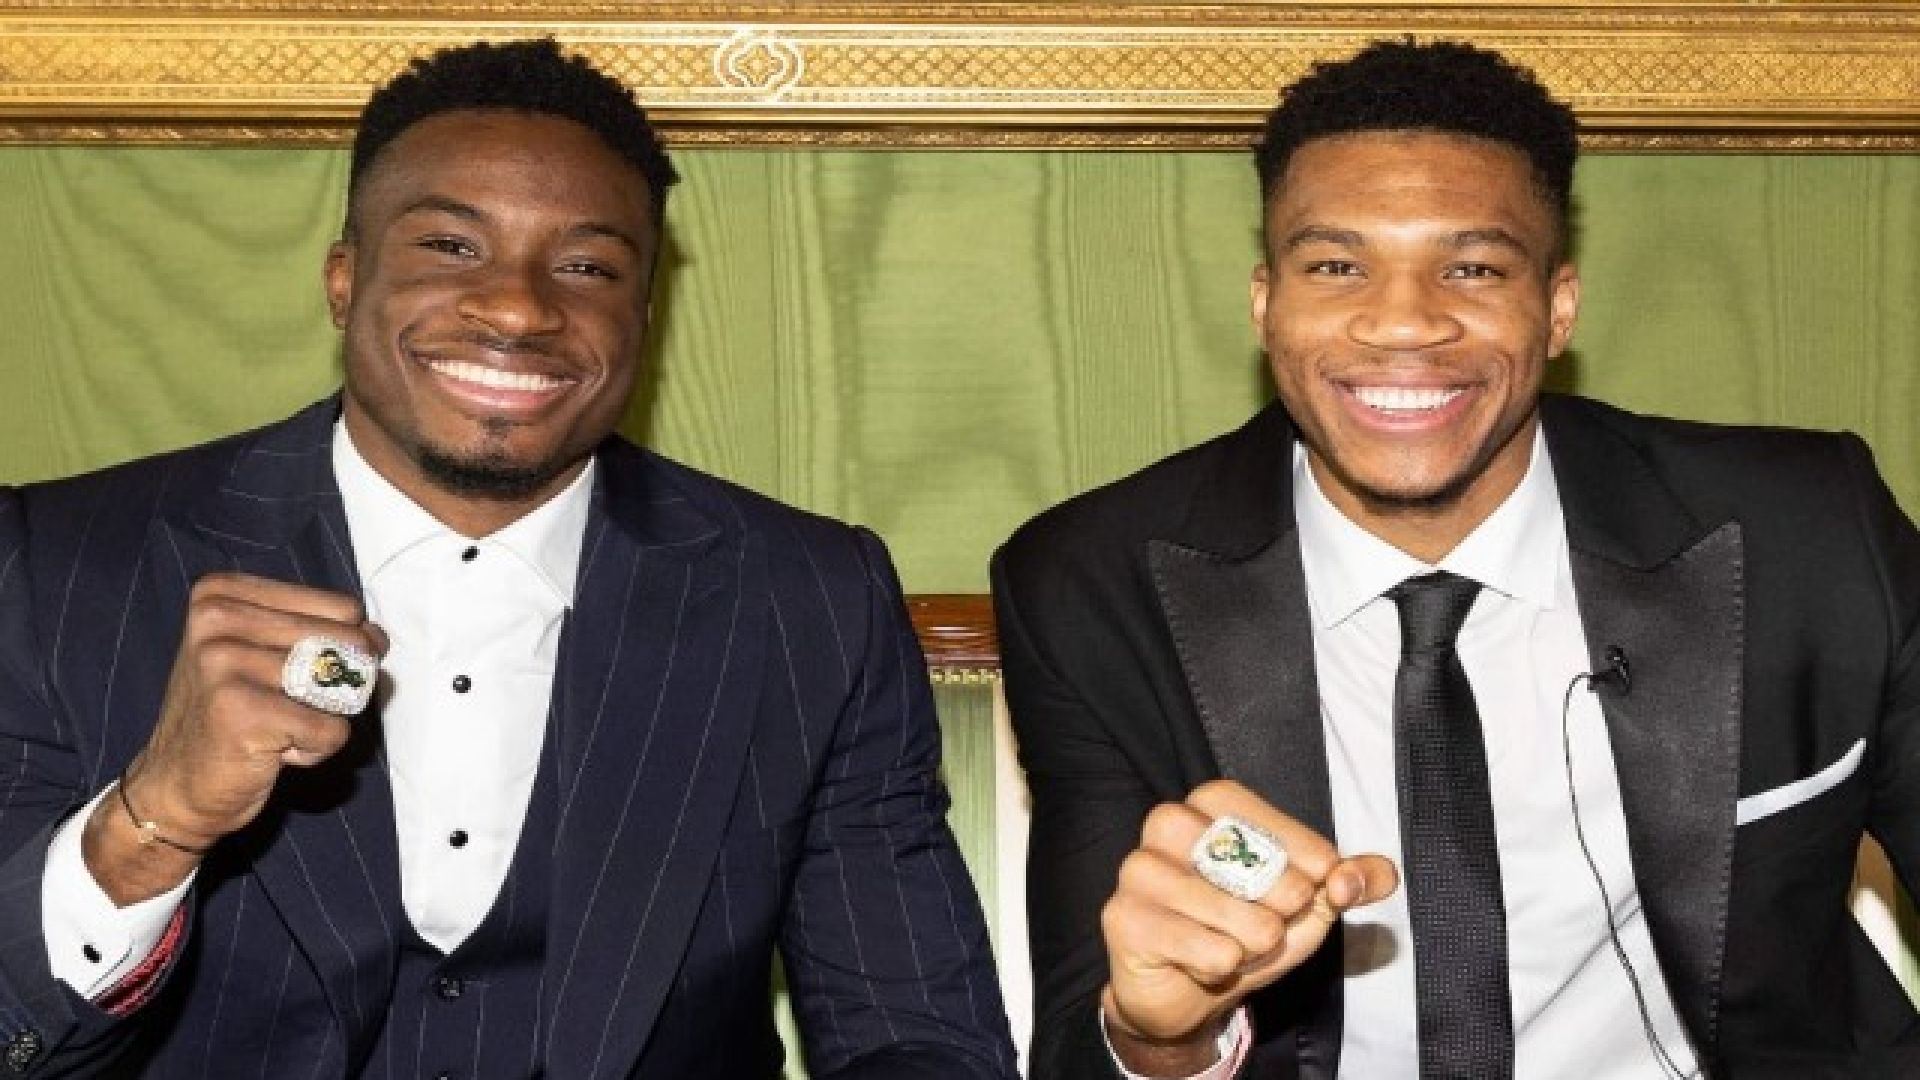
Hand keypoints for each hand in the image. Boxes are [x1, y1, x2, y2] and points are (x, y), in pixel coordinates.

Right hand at [84, 573, 385, 902]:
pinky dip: (314, 750)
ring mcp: (223, 661)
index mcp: (223, 593)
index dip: (341, 651)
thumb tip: (378, 638)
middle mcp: (217, 617)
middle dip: (337, 688)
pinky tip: (269, 752)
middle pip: (349, 644)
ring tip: (272, 729)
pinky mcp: (240, 710)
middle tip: (283, 709)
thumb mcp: (269, 655)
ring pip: (342, 689)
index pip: (344, 608)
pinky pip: (331, 729)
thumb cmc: (234, 717)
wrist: (174, 789)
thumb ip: (324, 633)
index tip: (287, 676)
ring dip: (322, 720)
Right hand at [1100, 779, 1395, 1074]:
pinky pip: (1188, 938)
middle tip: (1278, 923)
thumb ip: (1347, 882)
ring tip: (1247, 947)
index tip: (1328, 876)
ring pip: (1215, 899)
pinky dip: (1218, 960)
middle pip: (1236, 850)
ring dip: (1250, 936)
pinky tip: (1214, 964)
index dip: (1298, 844)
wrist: (1186, 996)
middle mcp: (1165, 827)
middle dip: (1279, 896)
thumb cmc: (1244, 935)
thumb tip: (1372, 875)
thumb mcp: (1307, 908)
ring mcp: (1137, 870)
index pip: (1253, 810)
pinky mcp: (1122, 917)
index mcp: (1207, 808)